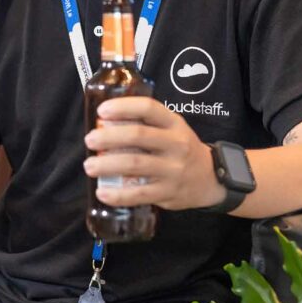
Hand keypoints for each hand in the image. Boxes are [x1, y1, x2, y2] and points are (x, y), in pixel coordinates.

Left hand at [83, 96, 223, 210]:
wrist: (212, 179)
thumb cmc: (180, 148)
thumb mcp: (171, 128)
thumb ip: (145, 124)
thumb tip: (104, 124)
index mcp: (174, 123)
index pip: (148, 108)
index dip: (123, 107)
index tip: (102, 111)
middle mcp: (176, 144)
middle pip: (138, 136)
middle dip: (109, 137)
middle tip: (89, 140)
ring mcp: (173, 169)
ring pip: (136, 164)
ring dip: (107, 165)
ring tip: (89, 166)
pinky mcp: (169, 192)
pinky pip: (140, 194)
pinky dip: (119, 195)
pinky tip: (103, 193)